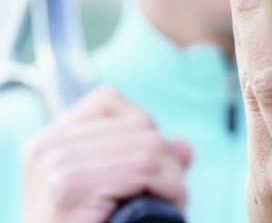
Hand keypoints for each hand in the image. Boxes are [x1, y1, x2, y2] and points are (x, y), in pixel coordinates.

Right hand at [21, 87, 191, 222]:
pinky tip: (156, 209)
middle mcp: (47, 146)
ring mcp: (55, 164)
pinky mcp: (70, 186)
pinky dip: (168, 189)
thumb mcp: (120, 191)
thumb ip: (147, 162)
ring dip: (170, 179)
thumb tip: (184, 147)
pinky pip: (147, 166)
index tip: (142, 172)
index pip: (111, 101)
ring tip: (155, 206)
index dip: (142, 134)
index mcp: (51, 140)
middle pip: (139, 123)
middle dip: (163, 161)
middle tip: (156, 197)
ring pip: (151, 144)